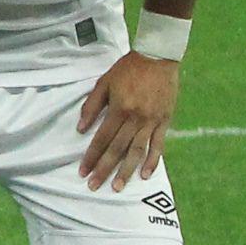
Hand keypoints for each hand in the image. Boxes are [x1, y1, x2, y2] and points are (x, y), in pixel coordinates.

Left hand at [75, 50, 179, 189]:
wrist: (158, 57)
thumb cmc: (127, 69)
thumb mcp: (104, 83)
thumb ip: (91, 106)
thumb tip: (80, 129)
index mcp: (119, 109)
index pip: (102, 139)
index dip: (91, 157)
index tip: (83, 172)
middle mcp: (136, 118)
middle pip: (117, 149)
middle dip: (104, 170)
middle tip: (94, 186)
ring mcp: (152, 121)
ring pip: (137, 151)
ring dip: (127, 171)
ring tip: (118, 187)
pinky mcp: (164, 121)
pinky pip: (158, 145)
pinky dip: (152, 161)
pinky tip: (145, 175)